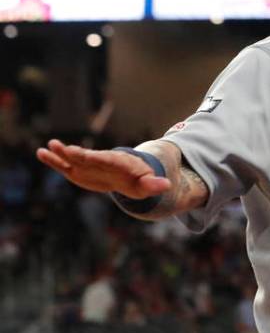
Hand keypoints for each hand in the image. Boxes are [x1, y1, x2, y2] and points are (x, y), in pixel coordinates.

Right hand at [36, 139, 170, 198]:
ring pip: (74, 159)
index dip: (95, 157)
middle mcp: (101, 161)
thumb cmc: (140, 179)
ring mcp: (89, 165)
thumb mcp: (148, 184)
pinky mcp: (80, 170)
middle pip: (88, 157)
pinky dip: (55, 160)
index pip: (106, 159)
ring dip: (62, 154)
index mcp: (118, 163)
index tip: (83, 154)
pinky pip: (66, 165)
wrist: (130, 174)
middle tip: (63, 148)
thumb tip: (167, 185)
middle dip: (77, 154)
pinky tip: (41, 153)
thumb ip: (154, 184)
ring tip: (48, 147)